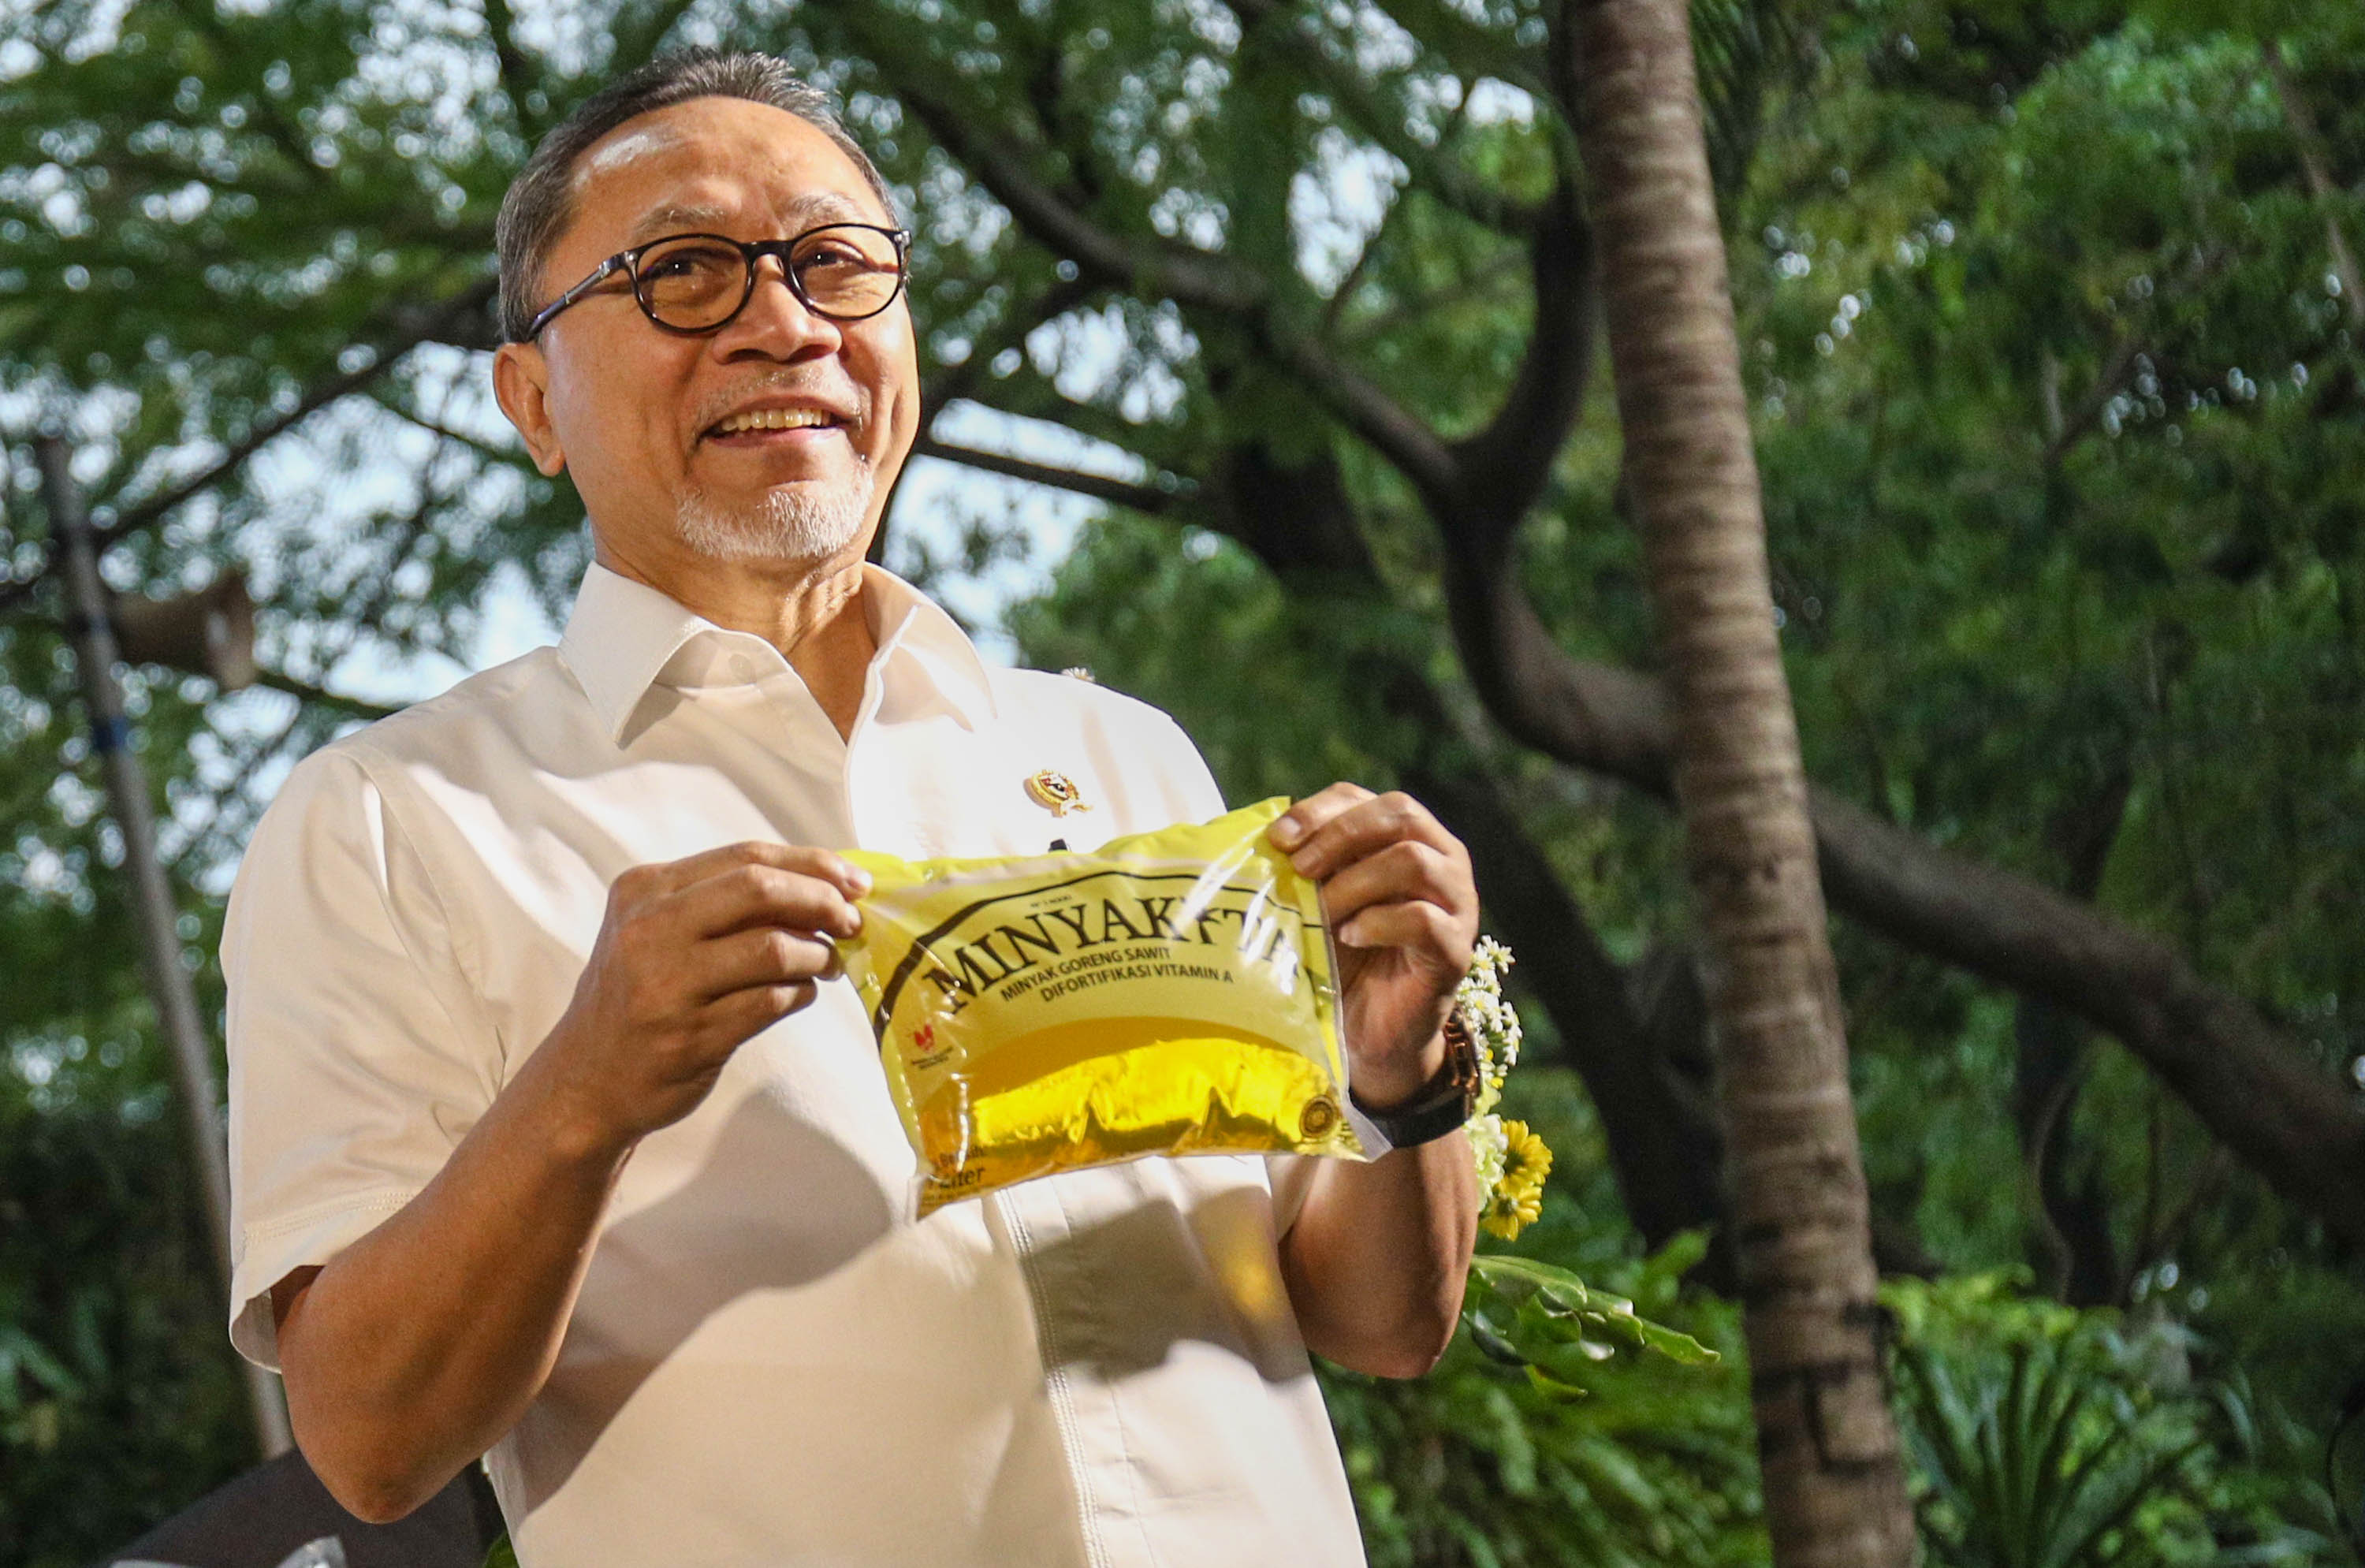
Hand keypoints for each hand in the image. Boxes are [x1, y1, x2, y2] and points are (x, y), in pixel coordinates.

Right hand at [536, 842, 870, 1151]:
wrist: (587, 1081)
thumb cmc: (639, 996)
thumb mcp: (657, 931)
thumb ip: (722, 903)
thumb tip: (823, 885)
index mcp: (645, 890)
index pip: (745, 858)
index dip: (811, 864)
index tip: (853, 881)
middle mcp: (649, 930)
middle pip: (760, 891)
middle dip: (822, 900)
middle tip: (853, 920)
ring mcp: (667, 985)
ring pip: (773, 948)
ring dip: (817, 953)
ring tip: (829, 962)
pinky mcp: (690, 1036)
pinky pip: (771, 1001)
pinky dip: (801, 993)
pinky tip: (802, 993)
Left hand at [1270, 785, 1477, 1109]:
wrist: (1369, 1033)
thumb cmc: (1341, 959)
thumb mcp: (1316, 903)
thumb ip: (1303, 868)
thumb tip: (1258, 840)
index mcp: (1405, 836)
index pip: (1364, 798)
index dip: (1319, 810)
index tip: (1278, 839)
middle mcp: (1442, 858)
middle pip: (1399, 814)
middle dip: (1340, 835)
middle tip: (1300, 869)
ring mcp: (1456, 903)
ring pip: (1413, 861)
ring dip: (1355, 882)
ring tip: (1323, 913)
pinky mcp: (1455, 950)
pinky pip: (1424, 919)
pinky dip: (1378, 923)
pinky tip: (1350, 938)